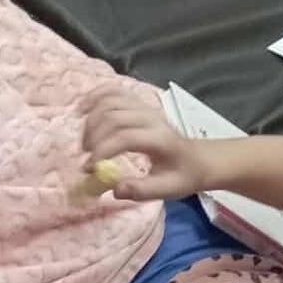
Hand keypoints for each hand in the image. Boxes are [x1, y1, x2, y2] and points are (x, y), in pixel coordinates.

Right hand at [82, 90, 205, 201]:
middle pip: (113, 117)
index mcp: (160, 139)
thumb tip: (114, 189)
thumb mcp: (167, 190)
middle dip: (93, 137)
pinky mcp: (138, 102)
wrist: (199, 158)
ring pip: (110, 101)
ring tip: (85, 142)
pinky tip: (83, 109)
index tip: (89, 169)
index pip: (124, 137)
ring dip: (91, 120)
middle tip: (86, 158)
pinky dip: (95, 96)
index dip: (103, 151)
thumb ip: (142, 191)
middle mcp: (151, 117)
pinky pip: (113, 91)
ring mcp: (144, 106)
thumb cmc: (182, 175)